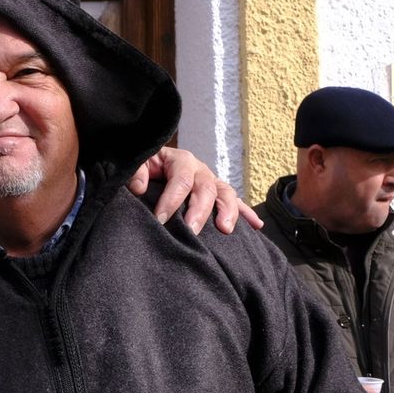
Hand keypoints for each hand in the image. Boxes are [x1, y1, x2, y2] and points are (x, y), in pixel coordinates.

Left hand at [127, 146, 262, 233]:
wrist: (153, 165)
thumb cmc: (145, 167)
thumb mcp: (138, 164)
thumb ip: (136, 171)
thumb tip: (138, 187)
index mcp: (180, 161)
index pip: (180, 180)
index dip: (171, 200)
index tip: (161, 220)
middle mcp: (200, 170)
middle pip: (206, 189)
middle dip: (200, 211)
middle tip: (192, 231)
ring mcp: (211, 182)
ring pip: (226, 194)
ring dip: (228, 212)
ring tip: (225, 229)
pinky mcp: (217, 194)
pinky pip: (236, 203)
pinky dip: (247, 214)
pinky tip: (257, 226)